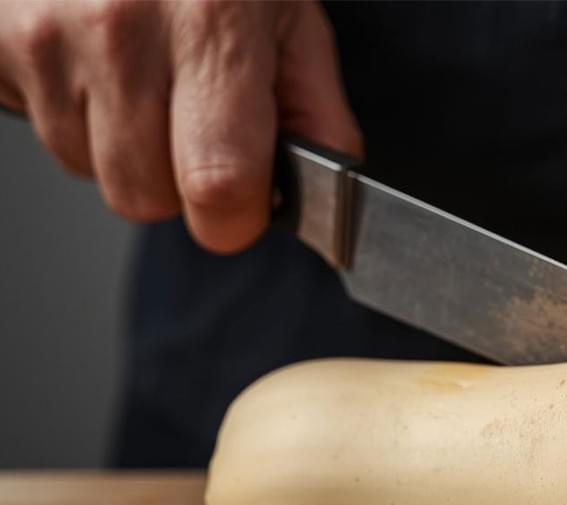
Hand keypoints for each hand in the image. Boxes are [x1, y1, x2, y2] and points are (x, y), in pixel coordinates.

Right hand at [0, 0, 361, 252]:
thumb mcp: (287, 10)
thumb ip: (316, 105)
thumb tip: (329, 185)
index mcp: (212, 22)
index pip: (219, 182)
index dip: (237, 217)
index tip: (247, 204)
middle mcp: (123, 28)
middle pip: (146, 196)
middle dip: (178, 185)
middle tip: (195, 125)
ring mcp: (51, 35)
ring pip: (93, 172)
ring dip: (125, 149)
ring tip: (145, 80)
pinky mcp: (2, 41)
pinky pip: (45, 133)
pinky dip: (78, 116)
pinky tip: (100, 65)